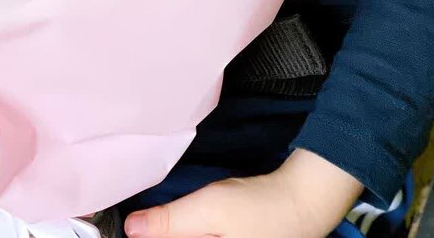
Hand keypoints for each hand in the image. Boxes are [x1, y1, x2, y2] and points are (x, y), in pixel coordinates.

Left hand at [123, 150, 362, 237]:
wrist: (302, 200)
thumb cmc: (259, 209)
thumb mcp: (208, 211)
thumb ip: (168, 222)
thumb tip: (130, 228)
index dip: (149, 236)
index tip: (134, 224)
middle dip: (159, 232)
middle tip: (144, 217)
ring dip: (171, 230)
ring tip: (156, 218)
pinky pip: (198, 237)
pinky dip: (187, 231)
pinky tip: (180, 220)